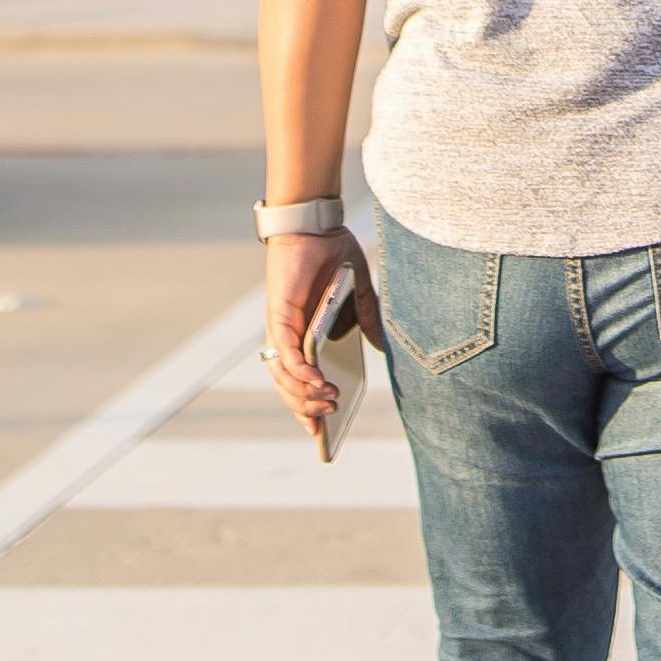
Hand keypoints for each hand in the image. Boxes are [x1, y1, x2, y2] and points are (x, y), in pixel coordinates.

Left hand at [263, 228, 384, 445]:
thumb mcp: (359, 293)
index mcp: (304, 336)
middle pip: (288, 388)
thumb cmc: (333, 256)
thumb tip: (382, 348)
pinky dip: (301, 372)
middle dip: (307, 409)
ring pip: (284, 377)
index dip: (307, 410)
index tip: (322, 434)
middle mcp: (287, 338)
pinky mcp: (279, 316)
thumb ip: (367, 320)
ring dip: (304, 395)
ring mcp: (280, 328)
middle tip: (331, 418)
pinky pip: (284, 353)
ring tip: (330, 402)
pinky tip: (318, 382)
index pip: (300, 383)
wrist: (317, 226)